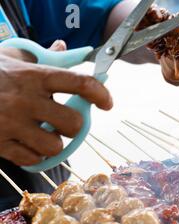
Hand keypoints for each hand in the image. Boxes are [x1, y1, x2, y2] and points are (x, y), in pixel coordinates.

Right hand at [0, 43, 112, 165]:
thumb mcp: (10, 58)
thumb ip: (39, 56)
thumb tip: (63, 48)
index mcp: (33, 76)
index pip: (79, 83)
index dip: (100, 94)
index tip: (107, 103)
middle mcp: (25, 100)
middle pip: (72, 122)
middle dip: (74, 126)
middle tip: (66, 122)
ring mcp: (11, 123)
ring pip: (55, 145)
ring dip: (54, 143)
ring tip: (44, 135)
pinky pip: (32, 159)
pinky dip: (35, 155)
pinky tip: (28, 144)